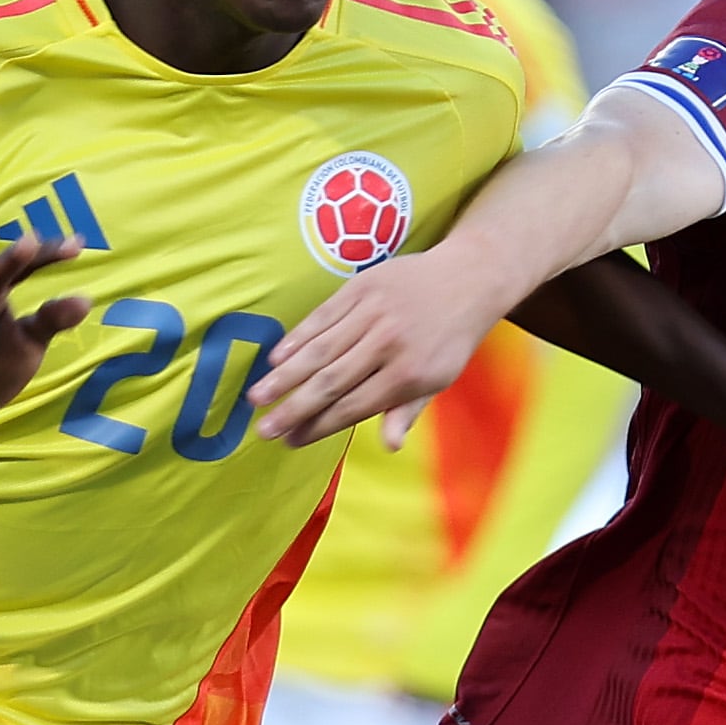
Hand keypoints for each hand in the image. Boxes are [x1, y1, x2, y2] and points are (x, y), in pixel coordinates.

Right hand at [254, 247, 500, 448]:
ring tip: (256, 398)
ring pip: (321, 350)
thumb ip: (407, 411)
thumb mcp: (439, 379)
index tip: (291, 442)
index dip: (321, 426)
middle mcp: (389, 345)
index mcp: (410, 374)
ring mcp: (374, 314)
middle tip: (264, 431)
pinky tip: (275, 359)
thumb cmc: (450, 338)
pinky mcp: (362, 287)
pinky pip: (322, 317)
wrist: (469, 277)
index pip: (355, 406)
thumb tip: (389, 446)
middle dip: (294, 409)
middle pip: (332, 382)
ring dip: (285, 377)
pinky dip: (297, 338)